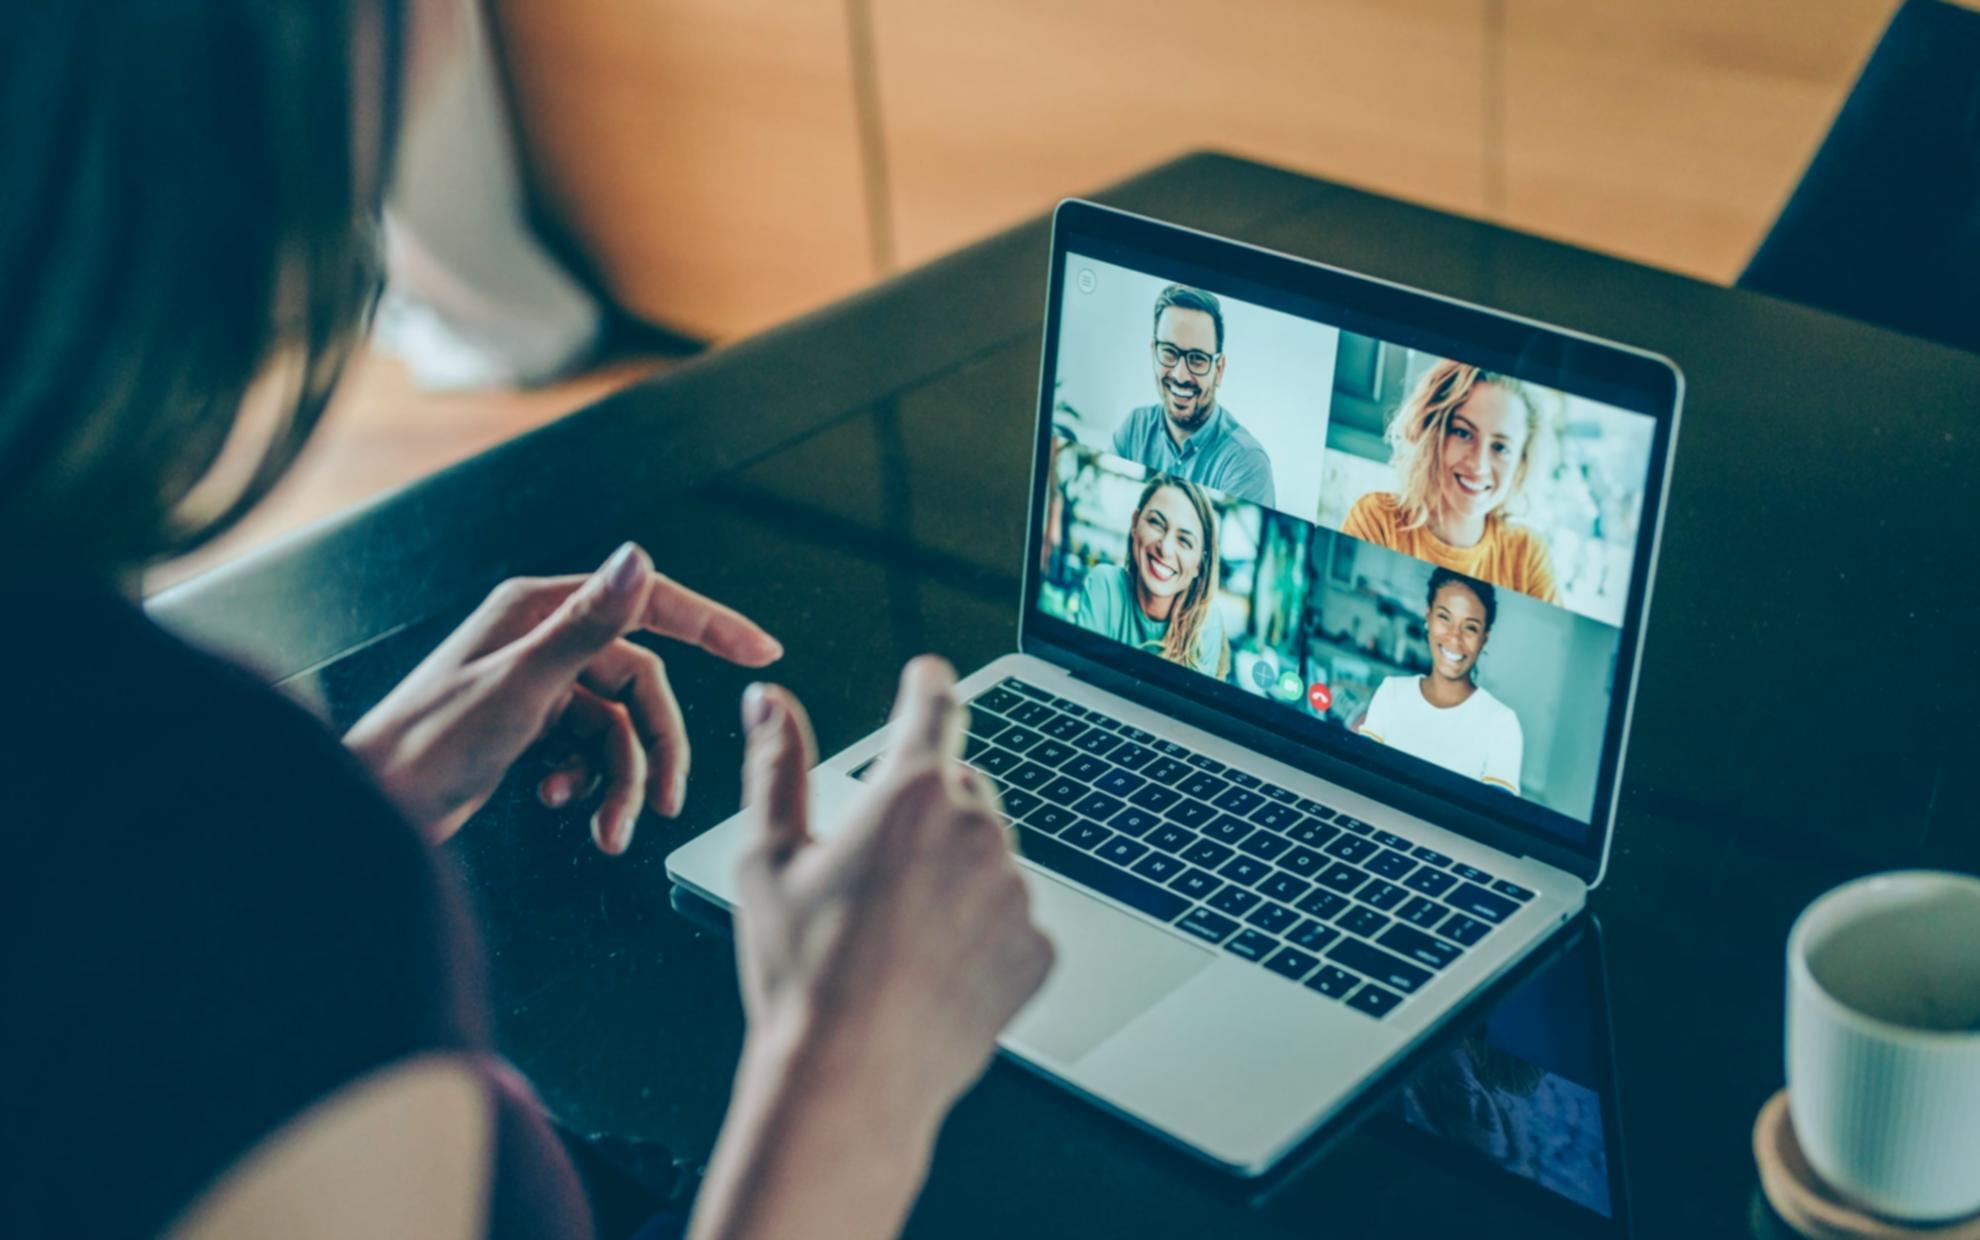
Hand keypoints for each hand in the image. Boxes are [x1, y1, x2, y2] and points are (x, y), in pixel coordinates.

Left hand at [345, 542, 781, 851]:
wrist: (375, 814)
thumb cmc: (426, 747)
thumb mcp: (521, 686)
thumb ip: (587, 624)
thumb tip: (636, 559)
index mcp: (538, 610)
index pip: (646, 603)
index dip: (710, 625)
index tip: (758, 649)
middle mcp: (540, 639)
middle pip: (638, 685)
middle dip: (655, 748)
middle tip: (664, 802)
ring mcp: (536, 684)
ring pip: (616, 727)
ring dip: (619, 781)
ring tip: (608, 829)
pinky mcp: (528, 725)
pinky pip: (587, 751)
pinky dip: (584, 783)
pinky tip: (557, 803)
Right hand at [733, 658, 1055, 1138]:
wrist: (849, 1079)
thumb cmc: (802, 974)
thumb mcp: (767, 859)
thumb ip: (775, 766)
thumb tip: (771, 703)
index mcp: (910, 794)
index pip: (932, 708)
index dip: (927, 684)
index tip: (927, 674)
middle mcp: (976, 831)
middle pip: (959, 789)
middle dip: (925, 811)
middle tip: (874, 872)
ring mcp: (1015, 892)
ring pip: (987, 858)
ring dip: (953, 875)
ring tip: (895, 937)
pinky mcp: (1037, 950)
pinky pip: (1011, 920)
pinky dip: (980, 933)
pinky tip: (931, 969)